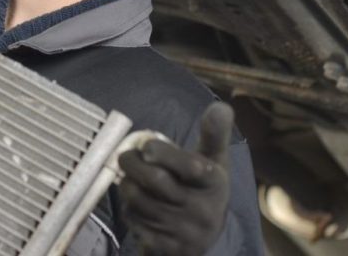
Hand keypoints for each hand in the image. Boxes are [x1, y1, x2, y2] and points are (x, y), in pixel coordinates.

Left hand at [119, 102, 233, 255]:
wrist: (204, 240)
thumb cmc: (203, 188)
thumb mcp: (214, 162)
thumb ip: (214, 134)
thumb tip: (221, 106)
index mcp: (215, 183)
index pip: (190, 166)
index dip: (163, 152)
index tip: (147, 146)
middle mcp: (202, 210)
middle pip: (155, 181)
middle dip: (131, 163)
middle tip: (125, 156)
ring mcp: (183, 231)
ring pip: (138, 200)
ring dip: (127, 185)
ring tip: (131, 178)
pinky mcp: (165, 247)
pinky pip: (133, 221)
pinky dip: (128, 208)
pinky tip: (137, 203)